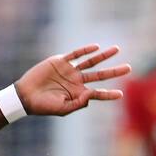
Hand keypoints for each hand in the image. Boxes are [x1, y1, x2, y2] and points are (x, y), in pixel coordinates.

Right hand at [16, 45, 130, 116]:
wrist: (25, 96)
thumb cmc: (43, 106)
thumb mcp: (63, 109)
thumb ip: (78, 103)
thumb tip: (92, 93)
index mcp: (78, 94)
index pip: (98, 93)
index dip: (109, 94)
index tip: (120, 94)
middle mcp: (76, 81)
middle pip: (99, 75)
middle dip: (114, 72)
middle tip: (129, 68)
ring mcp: (69, 70)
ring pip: (91, 62)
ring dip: (104, 56)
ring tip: (117, 49)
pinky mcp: (60, 62)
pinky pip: (76, 54)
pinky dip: (85, 50)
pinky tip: (96, 47)